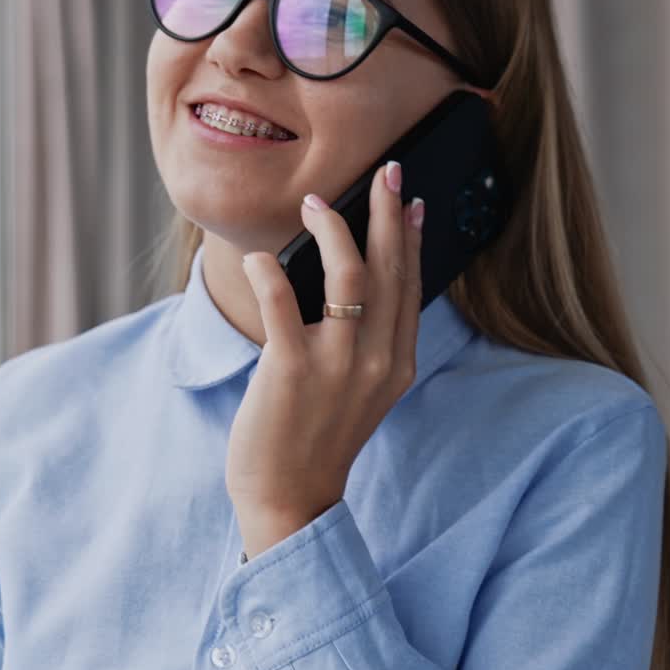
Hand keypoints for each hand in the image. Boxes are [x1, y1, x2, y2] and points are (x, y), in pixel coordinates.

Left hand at [227, 161, 424, 555]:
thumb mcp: (361, 391)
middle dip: (387, 214)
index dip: (411, 239)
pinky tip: (258, 257)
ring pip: (349, 276)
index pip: (411, 287)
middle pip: (389, 270)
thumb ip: (367, 342)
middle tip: (385, 171)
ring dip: (333, 230)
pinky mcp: (291, 371)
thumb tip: (357, 282)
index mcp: (397, 364)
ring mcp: (338, 366)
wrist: (290, 498)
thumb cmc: (317, 438)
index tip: (409, 200)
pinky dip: (269, 271)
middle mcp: (378, 361)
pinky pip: (282, 303)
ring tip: (316, 204)